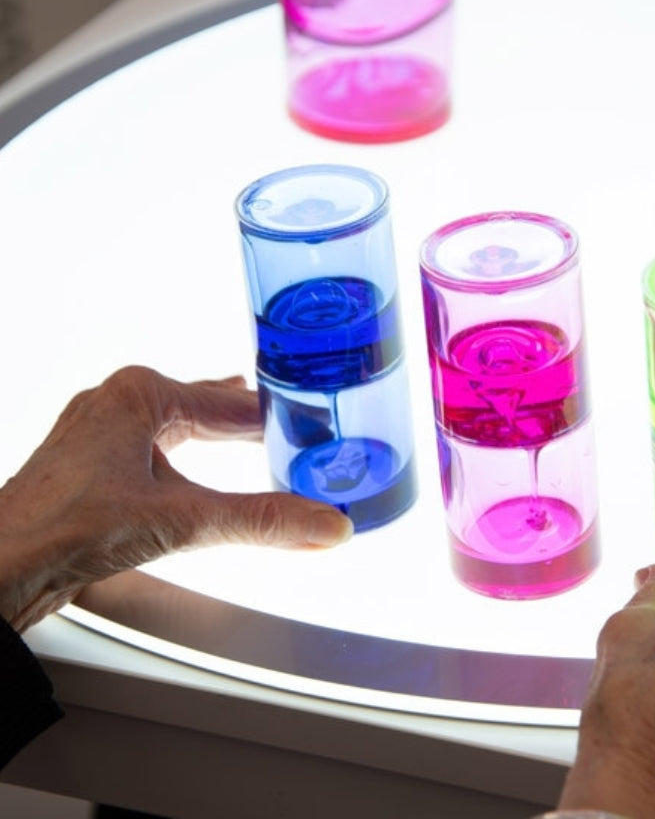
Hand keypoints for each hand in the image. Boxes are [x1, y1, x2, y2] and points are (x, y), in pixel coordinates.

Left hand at [0, 366, 352, 630]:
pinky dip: (185, 454)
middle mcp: (116, 403)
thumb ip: (261, 520)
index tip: (311, 418)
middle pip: (204, 406)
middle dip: (247, 419)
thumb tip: (324, 523)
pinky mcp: (89, 466)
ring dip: (215, 434)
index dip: (276, 413)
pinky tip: (193, 465)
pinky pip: (153, 446)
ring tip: (250, 433)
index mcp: (139, 394)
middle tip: (292, 425)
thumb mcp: (182, 519)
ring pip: (176, 423)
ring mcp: (98, 434)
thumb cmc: (62, 528)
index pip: (230, 401)